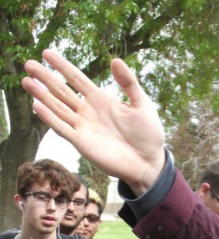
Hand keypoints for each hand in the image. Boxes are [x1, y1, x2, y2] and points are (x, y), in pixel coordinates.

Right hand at [22, 50, 164, 194]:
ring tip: (27, 81)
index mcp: (101, 100)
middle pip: (62, 91)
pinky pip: (63, 129)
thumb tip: (116, 60)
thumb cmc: (148, 134)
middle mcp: (88, 112)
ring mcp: (83, 127)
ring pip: (58, 108)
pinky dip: (50, 118)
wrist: (149, 162)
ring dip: (42, 95)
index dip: (62, 66)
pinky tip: (37, 106)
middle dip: (46, 77)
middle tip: (28, 64)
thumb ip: (129, 83)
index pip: (77, 79)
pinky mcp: (82, 143)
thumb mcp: (142, 104)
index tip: (47, 52)